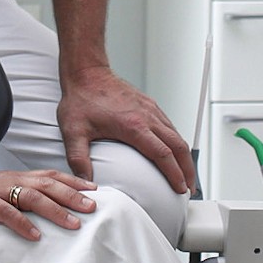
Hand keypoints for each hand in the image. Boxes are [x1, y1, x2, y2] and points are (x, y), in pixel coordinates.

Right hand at [0, 168, 96, 240]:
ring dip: (55, 210)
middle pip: (47, 184)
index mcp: (17, 176)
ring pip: (31, 197)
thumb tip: (49, 208)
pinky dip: (22, 223)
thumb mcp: (3, 190)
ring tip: (73, 223)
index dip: (72, 181)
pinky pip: (5, 212)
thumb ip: (23, 196)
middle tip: (92, 207)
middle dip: (71, 195)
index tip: (94, 190)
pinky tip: (35, 236)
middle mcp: (11, 180)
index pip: (50, 175)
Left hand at [59, 66, 193, 193]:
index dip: (175, 174)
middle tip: (189, 188)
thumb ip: (78, 159)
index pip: (163, 154)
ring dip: (184, 156)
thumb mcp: (73, 132)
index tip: (180, 189)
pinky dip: (176, 142)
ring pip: (176, 135)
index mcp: (133, 126)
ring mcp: (150, 109)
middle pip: (178, 146)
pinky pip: (169, 125)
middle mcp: (147, 116)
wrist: (86, 73)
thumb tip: (85, 182)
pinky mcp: (149, 104)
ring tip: (185, 175)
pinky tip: (173, 151)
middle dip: (188, 169)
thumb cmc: (81, 99)